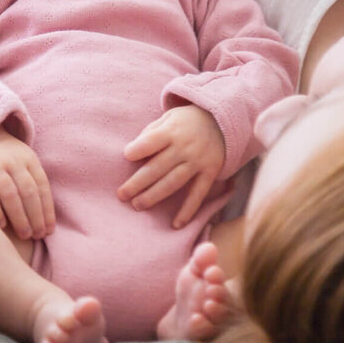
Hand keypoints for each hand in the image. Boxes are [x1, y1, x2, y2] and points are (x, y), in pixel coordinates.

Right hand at [0, 127, 54, 240]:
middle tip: (37, 236)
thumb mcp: (24, 163)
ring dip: (18, 216)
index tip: (48, 231)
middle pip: (28, 191)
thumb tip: (45, 220)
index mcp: (29, 159)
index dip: (47, 210)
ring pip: (9, 192)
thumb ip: (33, 184)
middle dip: (35, 216)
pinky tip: (1, 225)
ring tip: (23, 235)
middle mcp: (13, 160)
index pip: (42, 187)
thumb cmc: (6, 159)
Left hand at [120, 105, 225, 228]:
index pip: (150, 142)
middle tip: (122, 195)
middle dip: (138, 182)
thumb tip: (132, 153)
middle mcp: (184, 147)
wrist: (221, 120)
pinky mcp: (210, 173)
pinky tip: (176, 224)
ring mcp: (198, 161)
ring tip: (137, 205)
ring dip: (154, 196)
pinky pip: (198, 194)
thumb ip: (151, 133)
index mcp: (171, 131)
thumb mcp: (168, 118)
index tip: (126, 156)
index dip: (137, 149)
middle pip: (158, 167)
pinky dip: (188, 210)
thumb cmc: (186, 122)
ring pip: (173, 182)